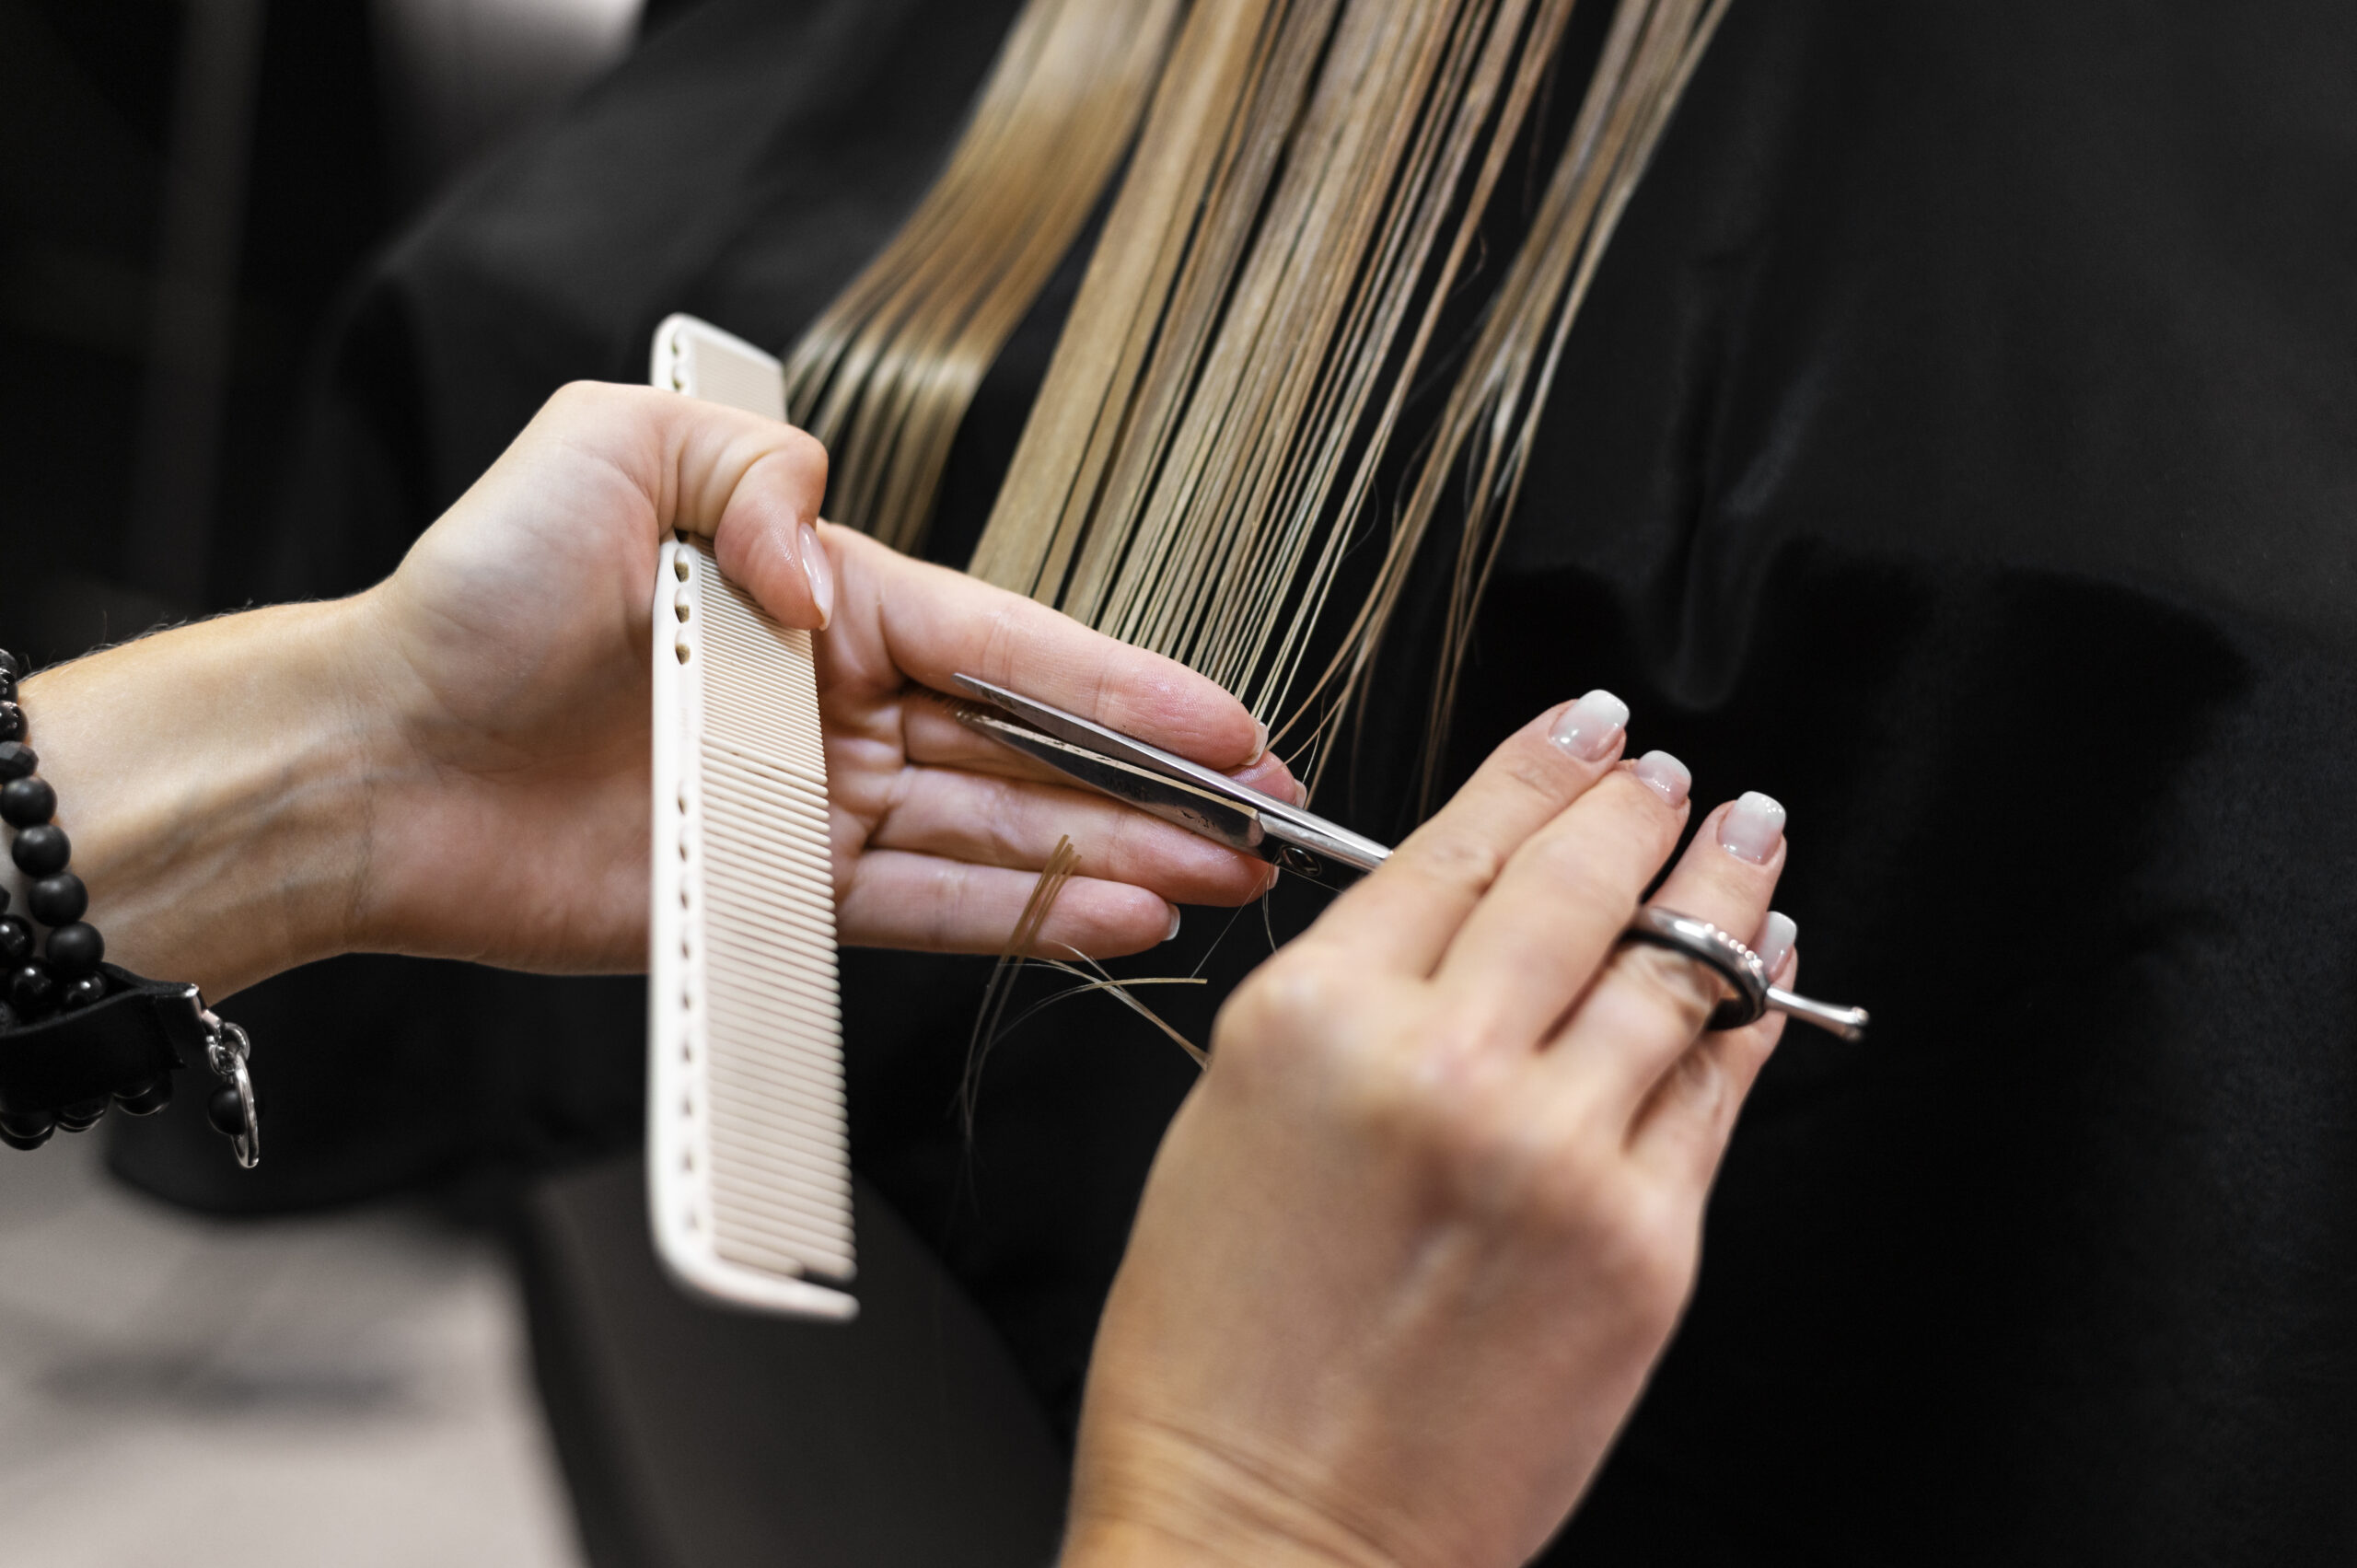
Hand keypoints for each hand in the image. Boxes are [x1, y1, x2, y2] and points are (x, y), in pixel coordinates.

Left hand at [17, 383, 1288, 998]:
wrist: (370, 754)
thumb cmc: (479, 592)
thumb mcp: (618, 450)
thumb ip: (758, 481)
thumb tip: (835, 577)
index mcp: (823, 597)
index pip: (1011, 644)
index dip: (1130, 686)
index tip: (1232, 724)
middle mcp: (835, 703)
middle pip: (1030, 749)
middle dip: (1156, 786)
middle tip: (1266, 823)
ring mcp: (812, 806)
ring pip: (996, 836)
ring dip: (1112, 859)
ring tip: (1220, 884)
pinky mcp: (772, 900)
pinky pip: (918, 912)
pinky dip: (1015, 920)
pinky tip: (1107, 922)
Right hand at [1064, 698, 1793, 1567]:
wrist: (1272, 1537)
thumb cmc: (1217, 1358)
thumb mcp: (1230, 1125)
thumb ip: (1349, 1007)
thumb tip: (1465, 924)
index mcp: (1312, 1021)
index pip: (1458, 844)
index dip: (1538, 766)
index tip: (1584, 727)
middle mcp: (1441, 1064)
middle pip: (1580, 879)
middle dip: (1638, 802)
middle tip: (1668, 768)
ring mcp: (1558, 1152)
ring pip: (1675, 966)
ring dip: (1722, 880)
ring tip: (1746, 831)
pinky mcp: (1643, 1244)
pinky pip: (1717, 1088)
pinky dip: (1753, 1009)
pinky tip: (1767, 965)